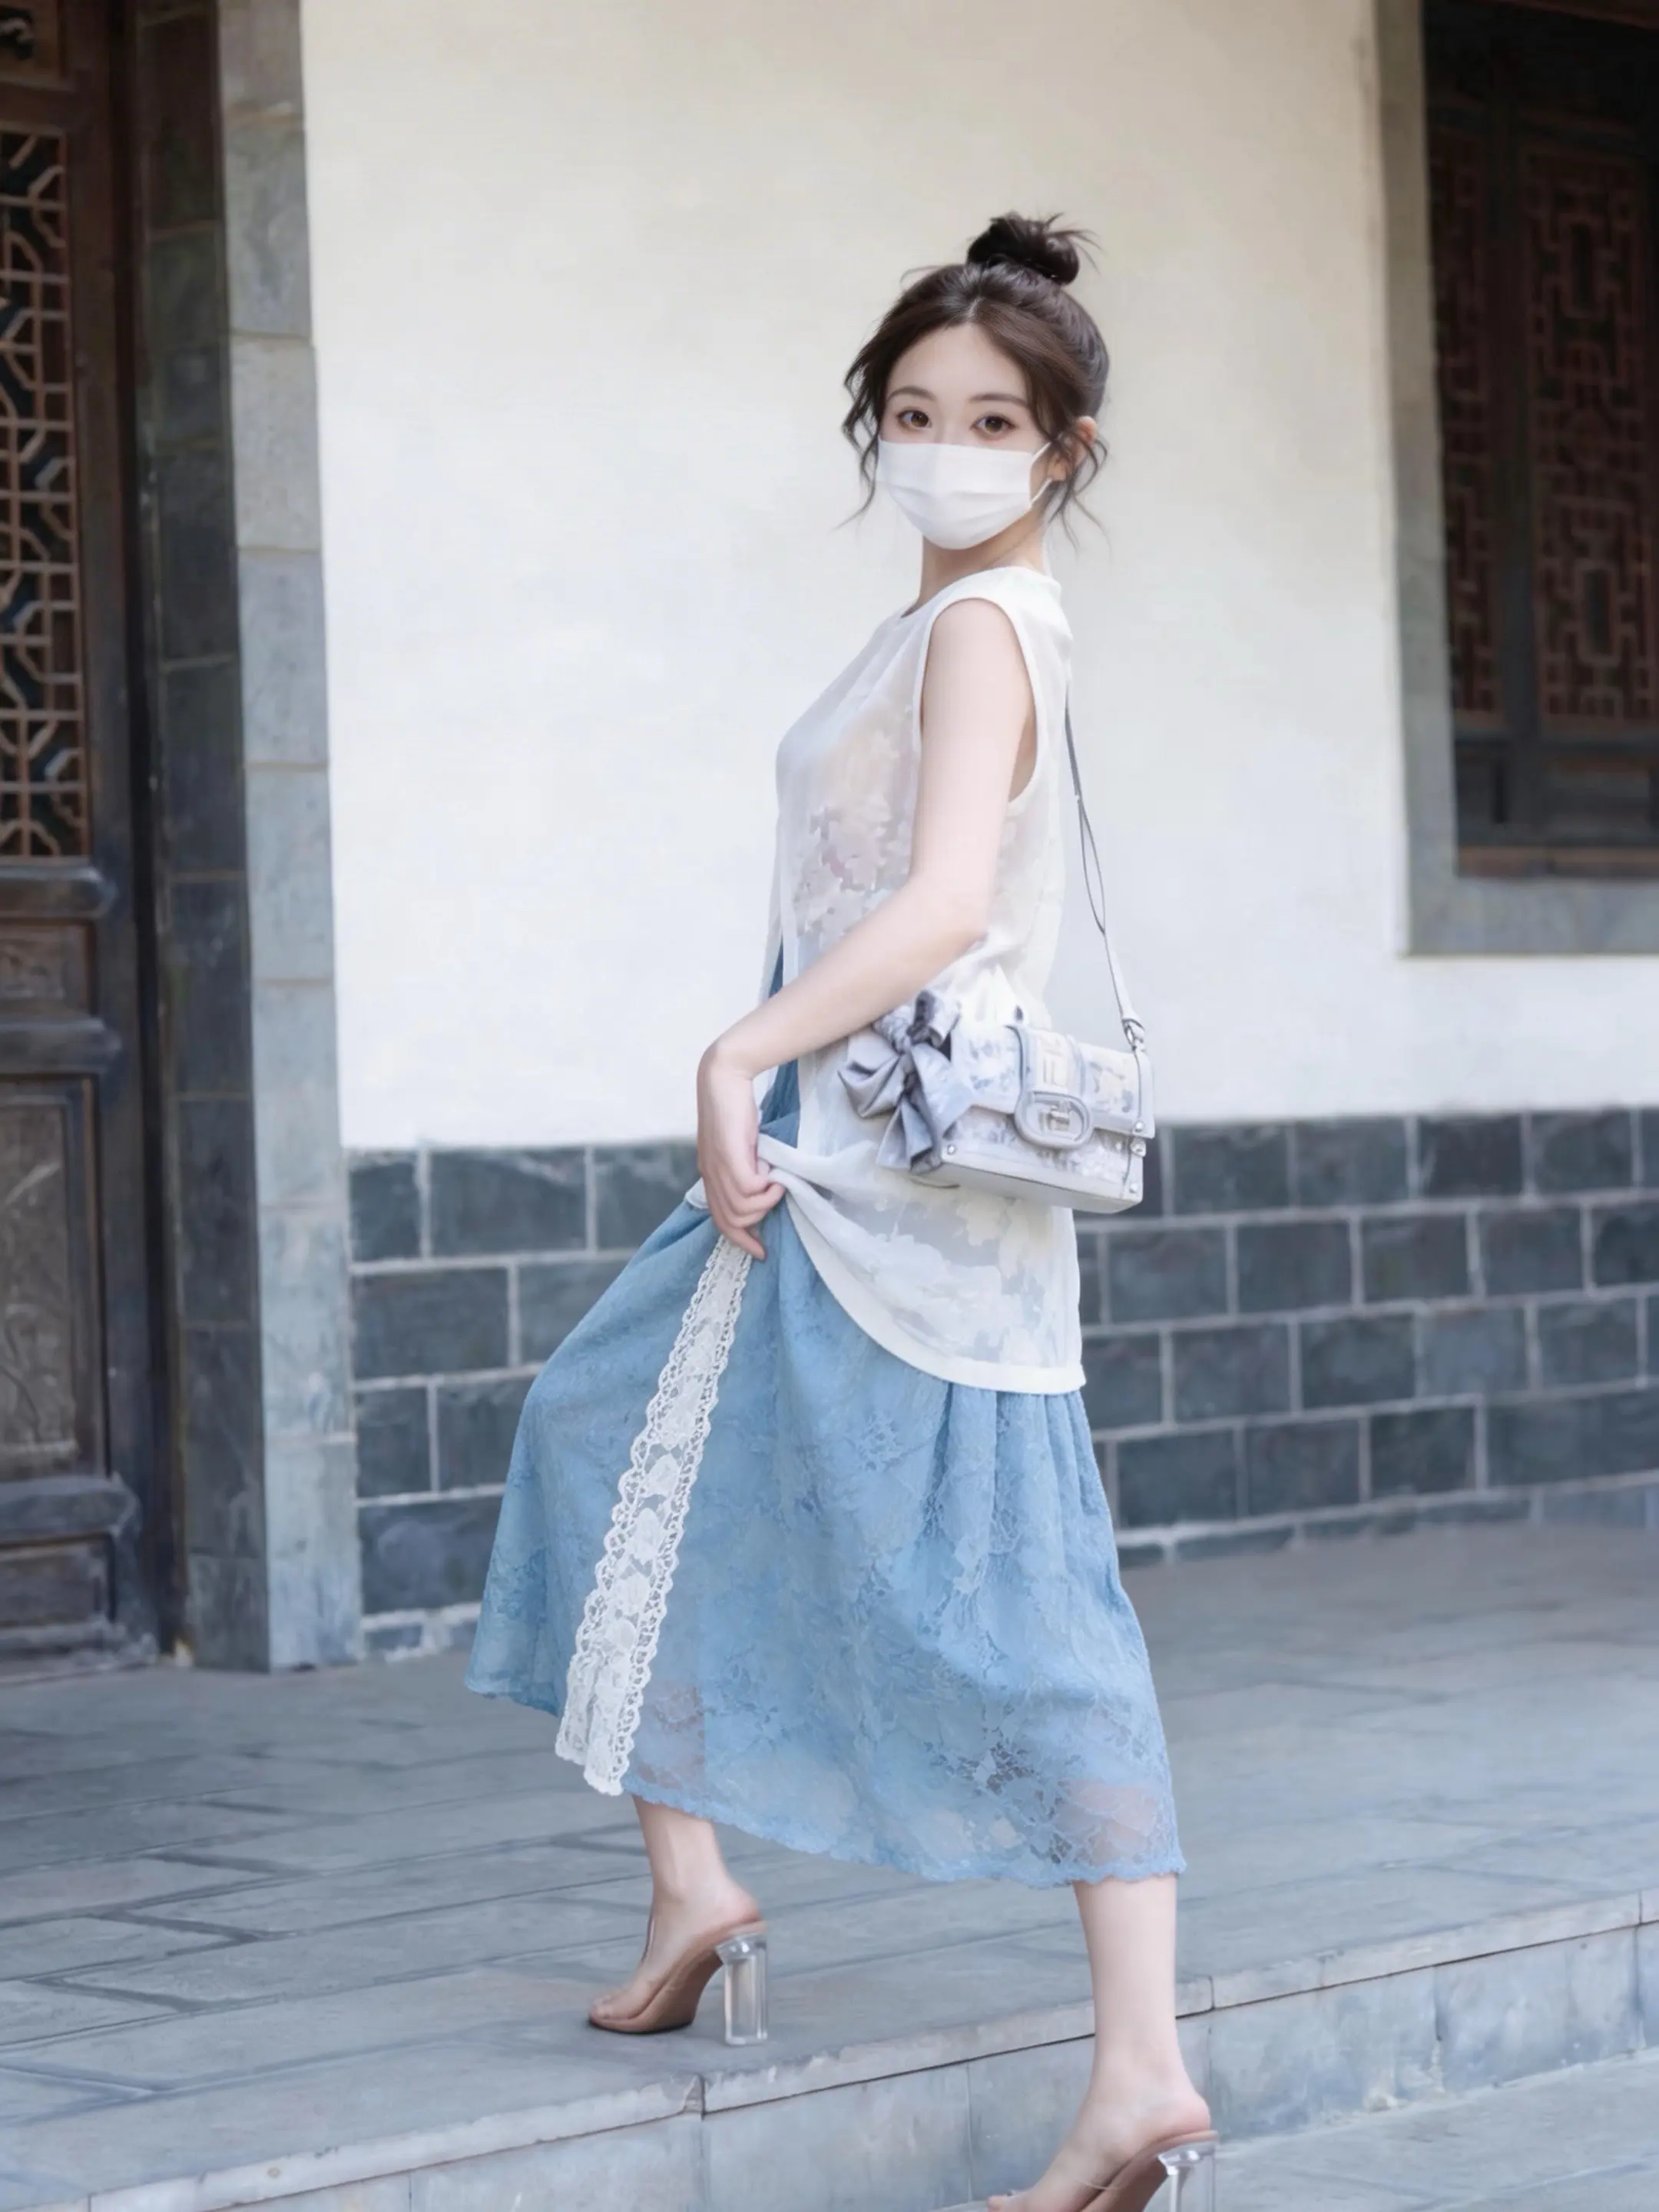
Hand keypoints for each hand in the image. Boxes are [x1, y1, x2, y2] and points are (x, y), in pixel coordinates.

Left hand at [696, 1045, 783, 1259]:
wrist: (725, 1077)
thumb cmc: (736, 1108)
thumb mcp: (741, 1146)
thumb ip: (746, 1167)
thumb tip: (764, 1188)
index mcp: (710, 1176)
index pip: (720, 1221)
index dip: (740, 1241)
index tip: (761, 1251)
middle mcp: (710, 1176)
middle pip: (730, 1222)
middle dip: (756, 1226)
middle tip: (776, 1205)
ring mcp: (717, 1168)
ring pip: (742, 1209)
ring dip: (766, 1201)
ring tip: (777, 1182)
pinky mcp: (729, 1156)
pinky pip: (749, 1189)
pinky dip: (767, 1187)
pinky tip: (775, 1173)